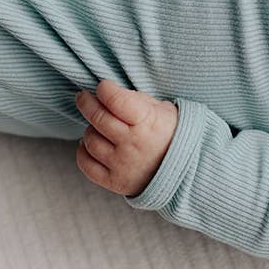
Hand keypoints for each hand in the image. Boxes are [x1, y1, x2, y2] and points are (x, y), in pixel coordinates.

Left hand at [74, 79, 178, 196]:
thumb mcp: (162, 110)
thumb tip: (109, 92)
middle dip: (86, 102)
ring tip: (98, 125)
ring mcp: (122, 164)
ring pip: (90, 140)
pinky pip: (86, 164)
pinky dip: (84, 151)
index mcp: (147, 122)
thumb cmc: (170, 134)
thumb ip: (136, 100)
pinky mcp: (114, 182)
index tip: (103, 86)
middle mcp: (132, 144)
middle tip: (84, 97)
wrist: (185, 171)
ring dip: (90, 128)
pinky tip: (92, 144)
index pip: (115, 100)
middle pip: (97, 118)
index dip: (105, 89)